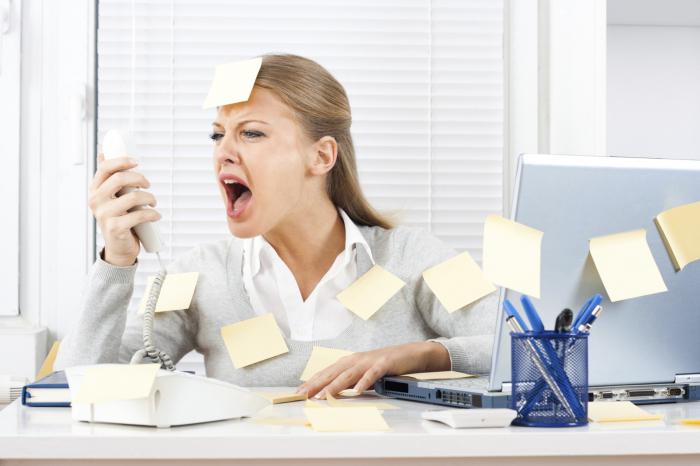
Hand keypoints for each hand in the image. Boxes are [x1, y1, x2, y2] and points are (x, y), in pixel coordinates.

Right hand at [88, 154, 159, 265]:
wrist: (119, 248)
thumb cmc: (119, 218)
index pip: (104, 168)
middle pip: (120, 179)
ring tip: (153, 202)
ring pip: (133, 197)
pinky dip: (152, 213)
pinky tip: (156, 215)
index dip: (122, 161)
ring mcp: (104, 215)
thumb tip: (106, 152)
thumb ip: (112, 179)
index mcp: (95, 190)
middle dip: (140, 178)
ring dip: (150, 198)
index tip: (137, 162)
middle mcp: (96, 201)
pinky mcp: (115, 228)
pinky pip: (139, 215)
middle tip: (148, 185)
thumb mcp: (113, 197)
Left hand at [296, 341, 449, 398]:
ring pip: (348, 374)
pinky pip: (372, 374)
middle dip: (316, 384)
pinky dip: (364, 382)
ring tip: (323, 396)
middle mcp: (355, 360)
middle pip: (333, 373)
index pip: (326, 373)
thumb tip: (331, 393)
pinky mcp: (383, 364)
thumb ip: (348, 381)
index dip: (312, 382)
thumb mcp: (362, 374)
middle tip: (303, 395)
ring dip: (335, 385)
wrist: (408, 353)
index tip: (298, 392)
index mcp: (349, 362)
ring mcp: (369, 361)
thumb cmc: (383, 365)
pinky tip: (357, 391)